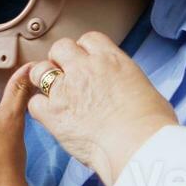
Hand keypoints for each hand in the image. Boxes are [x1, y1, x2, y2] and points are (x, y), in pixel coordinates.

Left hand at [24, 32, 178, 185]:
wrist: (138, 145)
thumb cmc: (150, 125)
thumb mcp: (144, 89)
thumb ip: (126, 82)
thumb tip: (124, 90)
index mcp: (111, 59)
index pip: (88, 39)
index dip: (84, 50)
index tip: (85, 61)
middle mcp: (85, 68)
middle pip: (60, 48)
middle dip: (60, 60)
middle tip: (66, 77)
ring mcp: (66, 89)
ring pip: (40, 71)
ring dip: (44, 81)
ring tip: (54, 96)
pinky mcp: (53, 113)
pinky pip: (34, 103)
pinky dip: (40, 110)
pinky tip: (52, 118)